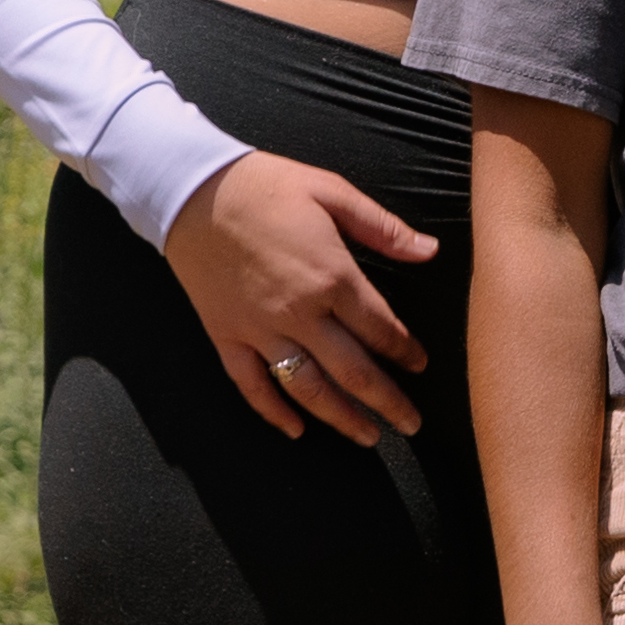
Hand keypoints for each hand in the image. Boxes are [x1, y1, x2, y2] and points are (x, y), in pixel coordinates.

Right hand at [163, 151, 435, 440]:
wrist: (194, 191)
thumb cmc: (268, 186)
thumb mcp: (332, 192)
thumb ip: (383, 228)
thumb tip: (430, 251)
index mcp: (332, 277)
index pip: (380, 329)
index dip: (405, 352)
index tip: (421, 366)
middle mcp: (298, 312)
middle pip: (352, 371)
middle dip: (387, 402)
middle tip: (411, 424)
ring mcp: (259, 329)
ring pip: (307, 388)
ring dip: (340, 418)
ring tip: (368, 437)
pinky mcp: (226, 336)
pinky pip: (251, 384)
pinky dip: (272, 412)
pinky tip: (295, 430)